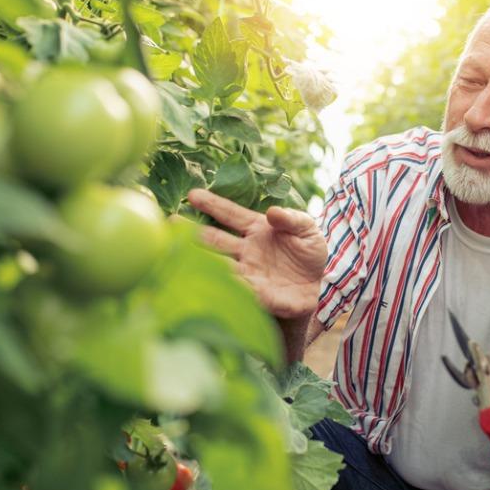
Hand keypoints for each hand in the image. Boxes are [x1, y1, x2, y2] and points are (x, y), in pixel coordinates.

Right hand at [186, 189, 326, 318]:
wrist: (318, 285)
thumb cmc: (308, 253)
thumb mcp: (308, 230)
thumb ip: (293, 219)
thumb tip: (273, 212)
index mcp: (256, 229)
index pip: (230, 214)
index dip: (213, 204)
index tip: (192, 195)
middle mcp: (245, 251)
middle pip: (216, 240)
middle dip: (194, 232)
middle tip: (171, 222)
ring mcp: (249, 273)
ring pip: (221, 265)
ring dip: (203, 260)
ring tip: (181, 255)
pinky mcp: (260, 294)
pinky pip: (243, 290)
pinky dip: (231, 287)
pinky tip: (217, 284)